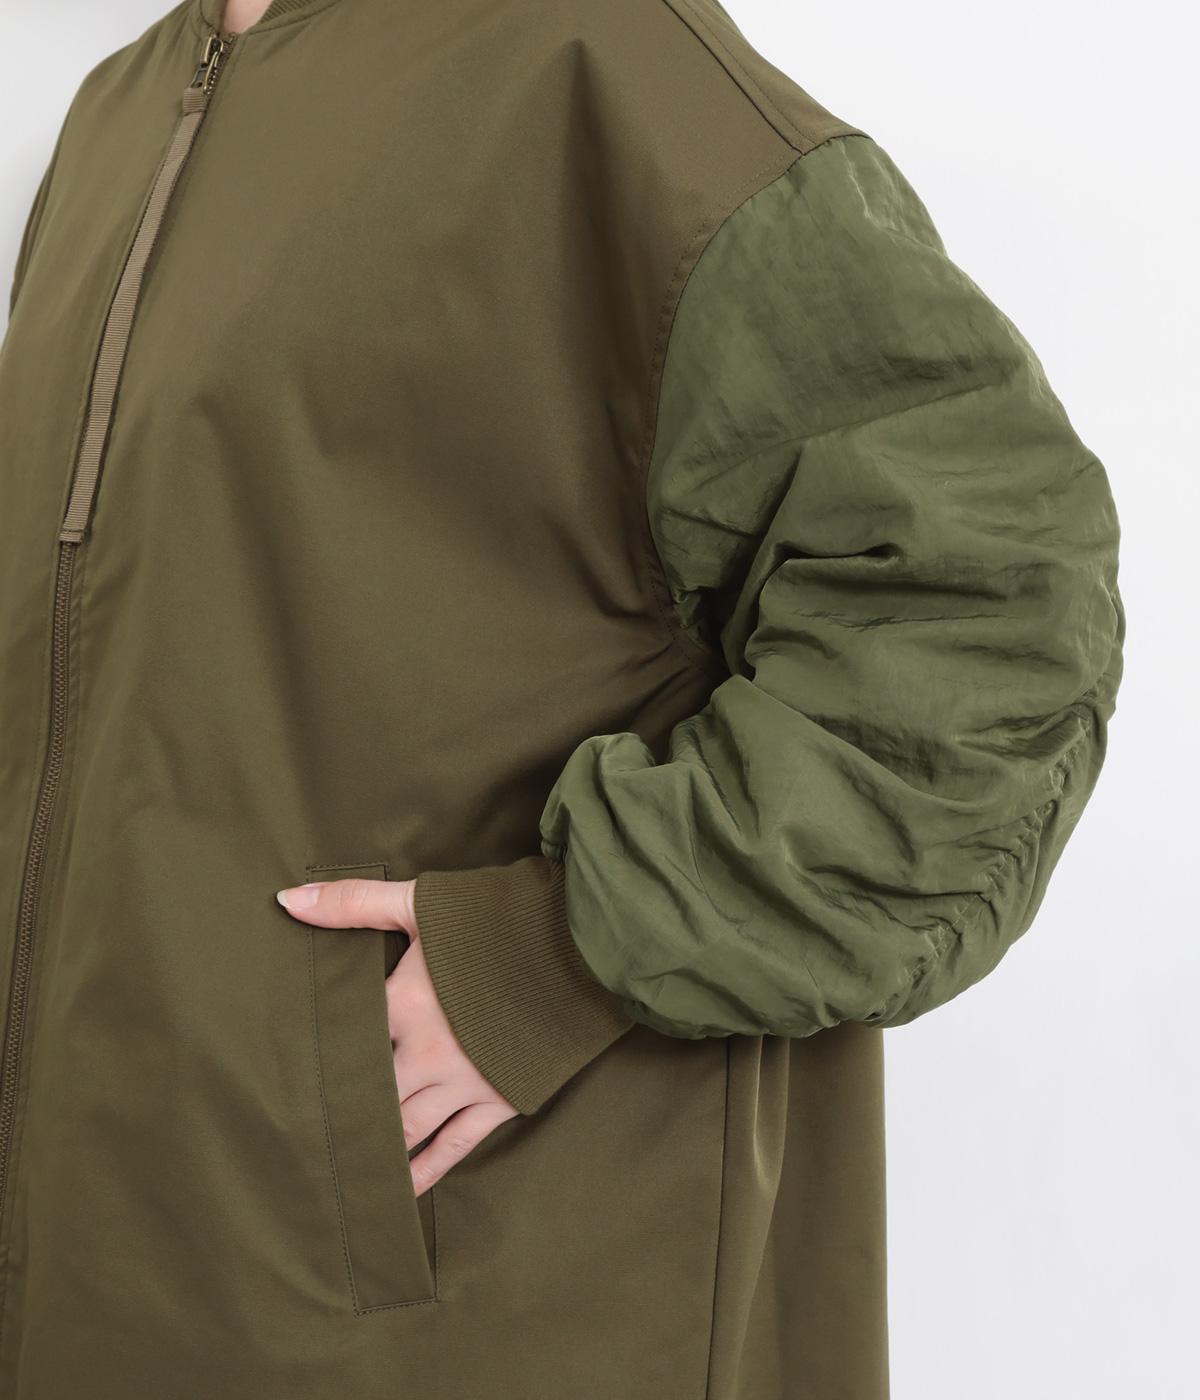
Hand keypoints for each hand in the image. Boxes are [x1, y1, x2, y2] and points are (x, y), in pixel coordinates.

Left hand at [276, 877, 517, 1193]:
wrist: (578, 941)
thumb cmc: (498, 917)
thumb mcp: (421, 902)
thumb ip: (353, 904)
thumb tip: (285, 900)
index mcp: (404, 1005)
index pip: (344, 1045)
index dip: (314, 1065)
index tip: (280, 1089)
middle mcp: (428, 1053)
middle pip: (370, 1097)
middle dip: (339, 1119)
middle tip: (299, 1147)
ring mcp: (465, 1081)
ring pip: (406, 1128)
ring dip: (375, 1149)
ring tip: (342, 1173)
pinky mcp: (499, 1098)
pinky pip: (454, 1144)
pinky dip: (426, 1169)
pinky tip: (400, 1190)